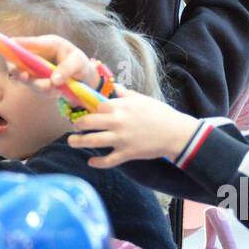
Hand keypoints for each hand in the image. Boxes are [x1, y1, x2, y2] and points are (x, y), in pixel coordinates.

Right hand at [7, 34, 100, 91]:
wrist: (84, 78)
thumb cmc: (81, 64)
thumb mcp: (79, 63)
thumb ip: (66, 69)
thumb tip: (53, 81)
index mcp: (47, 44)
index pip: (27, 42)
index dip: (14, 45)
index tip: (5, 48)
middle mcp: (37, 55)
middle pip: (17, 61)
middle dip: (19, 71)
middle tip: (26, 77)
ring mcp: (35, 69)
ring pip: (26, 78)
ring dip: (39, 85)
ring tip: (56, 88)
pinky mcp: (37, 81)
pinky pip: (36, 88)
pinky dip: (46, 92)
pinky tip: (59, 91)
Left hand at [68, 85, 201, 168]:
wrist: (175, 132)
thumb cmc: (159, 113)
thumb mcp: (141, 98)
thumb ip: (124, 93)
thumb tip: (114, 86)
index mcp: (120, 106)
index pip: (95, 106)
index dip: (87, 109)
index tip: (82, 111)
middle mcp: (117, 121)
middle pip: (88, 122)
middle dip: (77, 125)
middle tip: (74, 127)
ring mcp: (121, 138)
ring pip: (92, 141)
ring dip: (78, 142)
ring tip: (72, 142)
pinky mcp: (127, 153)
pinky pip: (107, 160)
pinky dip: (97, 162)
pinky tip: (91, 161)